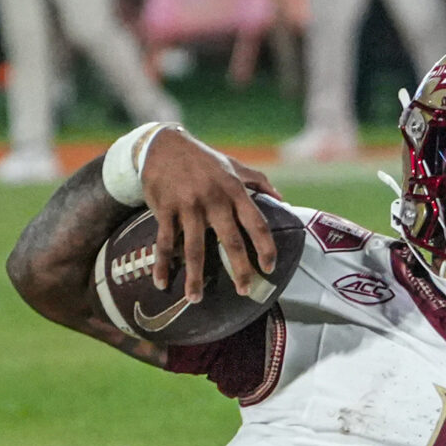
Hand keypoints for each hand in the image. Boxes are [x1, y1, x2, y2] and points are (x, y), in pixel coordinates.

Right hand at [142, 127, 283, 295]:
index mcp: (234, 190)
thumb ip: (260, 182)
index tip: (269, 268)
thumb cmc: (204, 159)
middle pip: (230, 241)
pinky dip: (162, 265)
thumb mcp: (234, 165)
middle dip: (239, 269)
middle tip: (245, 291)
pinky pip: (164, 242)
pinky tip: (162, 283)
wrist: (163, 146)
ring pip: (194, 248)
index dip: (265, 247)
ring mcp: (188, 206)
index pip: (256, 223)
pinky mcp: (165, 209)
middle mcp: (213, 199)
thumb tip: (283, 201)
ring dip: (195, 277)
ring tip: (195, 299)